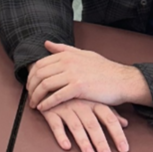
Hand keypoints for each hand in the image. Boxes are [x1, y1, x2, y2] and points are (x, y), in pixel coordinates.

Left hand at [27, 41, 151, 111]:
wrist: (123, 80)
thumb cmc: (104, 69)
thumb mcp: (84, 54)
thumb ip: (64, 49)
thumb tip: (46, 43)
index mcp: (67, 54)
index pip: (40, 64)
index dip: (31, 76)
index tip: (30, 85)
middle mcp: (68, 62)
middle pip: (39, 74)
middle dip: (31, 87)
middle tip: (29, 96)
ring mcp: (73, 74)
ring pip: (45, 85)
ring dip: (36, 96)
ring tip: (34, 104)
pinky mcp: (78, 88)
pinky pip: (56, 96)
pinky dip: (47, 103)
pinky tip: (43, 108)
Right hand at [38, 100, 129, 151]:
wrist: (50, 80)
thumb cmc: (75, 94)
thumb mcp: (93, 99)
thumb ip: (109, 112)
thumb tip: (125, 123)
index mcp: (94, 102)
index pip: (109, 118)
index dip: (117, 134)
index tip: (124, 149)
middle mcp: (81, 104)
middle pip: (93, 124)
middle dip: (100, 142)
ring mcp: (65, 107)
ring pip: (76, 125)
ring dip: (83, 141)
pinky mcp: (50, 111)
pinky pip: (55, 124)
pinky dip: (60, 135)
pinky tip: (66, 146)